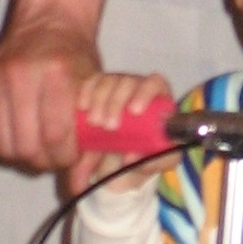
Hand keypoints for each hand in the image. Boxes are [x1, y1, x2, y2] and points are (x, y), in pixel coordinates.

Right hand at [0, 0, 122, 185]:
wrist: (47, 21)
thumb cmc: (75, 58)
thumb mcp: (93, 90)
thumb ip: (90, 137)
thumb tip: (78, 184)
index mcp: (55, 75)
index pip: (56, 138)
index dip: (65, 158)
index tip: (71, 156)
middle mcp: (20, 77)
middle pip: (28, 148)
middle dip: (45, 161)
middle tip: (55, 157)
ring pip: (5, 147)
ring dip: (24, 156)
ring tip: (40, 148)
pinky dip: (6, 144)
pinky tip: (22, 135)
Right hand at [75, 70, 172, 190]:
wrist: (123, 158)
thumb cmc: (147, 154)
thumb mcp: (156, 162)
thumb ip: (152, 162)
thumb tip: (130, 156)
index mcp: (159, 98)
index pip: (156, 83)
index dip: (145, 92)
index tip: (134, 111)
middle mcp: (138, 87)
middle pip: (128, 82)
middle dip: (116, 103)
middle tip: (109, 127)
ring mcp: (117, 85)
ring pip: (108, 81)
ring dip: (99, 100)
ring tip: (94, 122)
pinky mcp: (99, 88)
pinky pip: (92, 82)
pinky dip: (86, 92)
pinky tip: (83, 107)